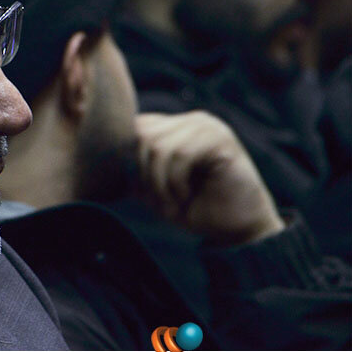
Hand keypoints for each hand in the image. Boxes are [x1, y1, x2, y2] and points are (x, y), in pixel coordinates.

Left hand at [136, 111, 284, 244]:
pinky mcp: (220, 138)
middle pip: (141, 134)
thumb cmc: (196, 210)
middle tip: (157, 202)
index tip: (141, 192)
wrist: (239, 229)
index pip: (134, 127)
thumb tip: (112, 156)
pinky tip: (185, 197)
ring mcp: (206, 126)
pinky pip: (180, 154)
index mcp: (174, 128)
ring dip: (159, 183)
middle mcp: (189, 121)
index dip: (129, 161)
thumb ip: (136, 170)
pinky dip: (175, 182)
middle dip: (142, 174)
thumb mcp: (156, 190)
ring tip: (171, 203)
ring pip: (158, 146)